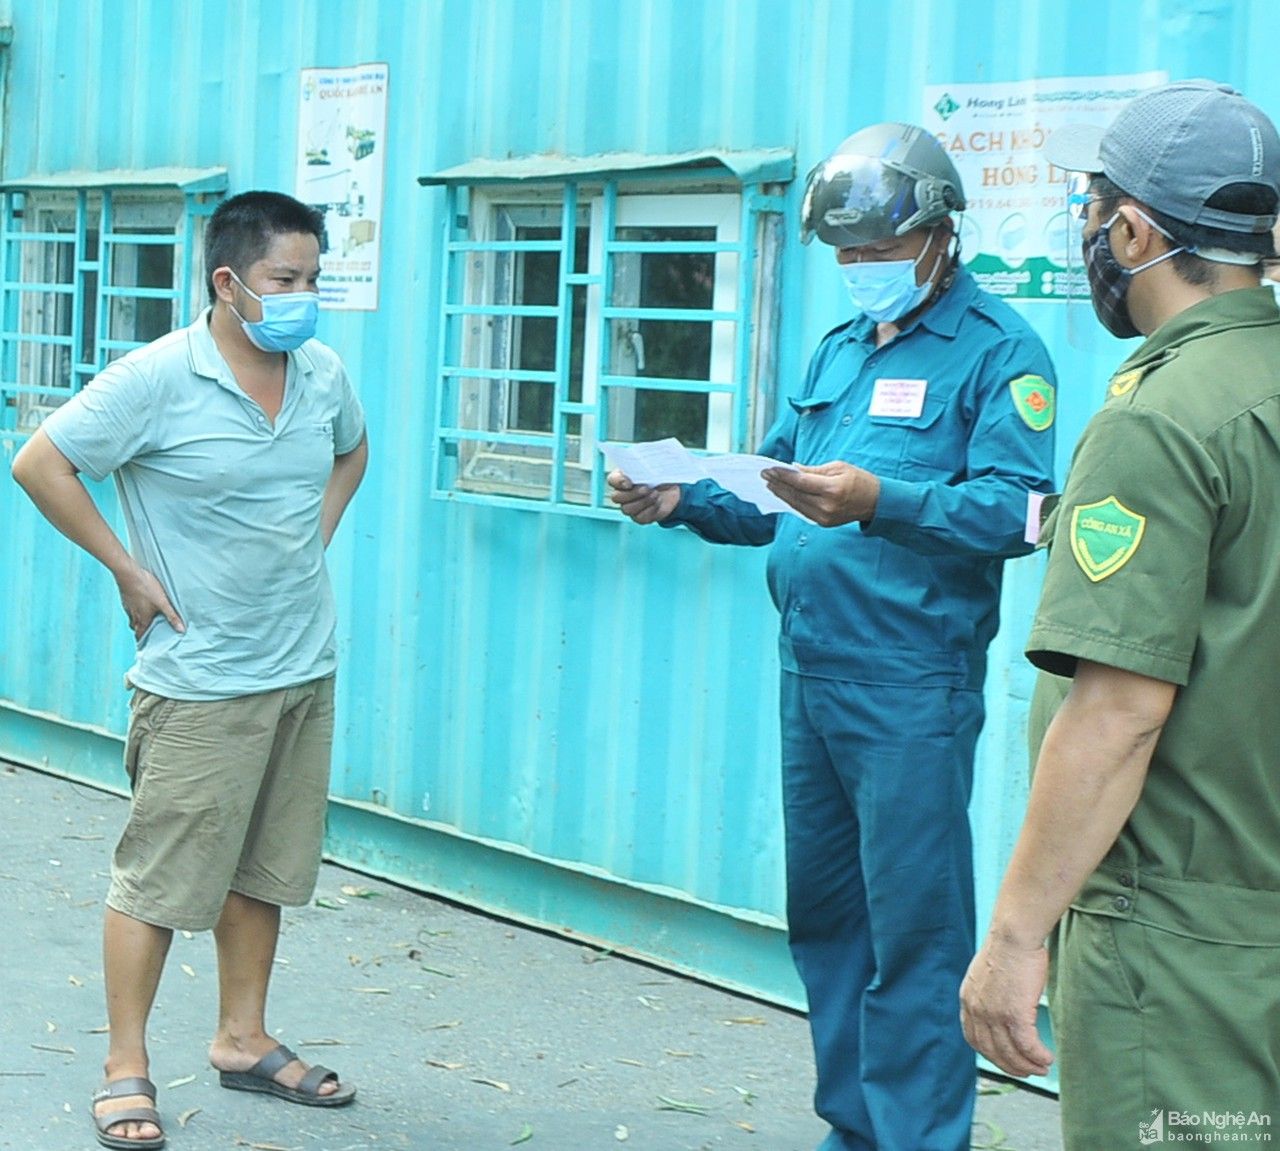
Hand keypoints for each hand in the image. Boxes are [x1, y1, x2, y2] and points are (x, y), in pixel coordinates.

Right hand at [115, 562, 184, 640]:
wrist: (128, 574)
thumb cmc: (146, 588)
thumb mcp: (163, 603)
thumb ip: (172, 616)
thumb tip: (181, 630)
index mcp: (142, 619)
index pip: (140, 635)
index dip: (143, 641)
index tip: (146, 646)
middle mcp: (133, 615)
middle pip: (136, 628)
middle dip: (141, 632)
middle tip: (147, 634)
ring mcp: (128, 606)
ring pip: (132, 618)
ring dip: (138, 621)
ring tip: (145, 620)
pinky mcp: (126, 597)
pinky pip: (130, 608)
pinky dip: (135, 610)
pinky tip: (140, 605)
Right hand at [608, 470, 680, 524]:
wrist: (671, 491)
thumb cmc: (659, 476)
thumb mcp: (655, 466)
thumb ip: (647, 463)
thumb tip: (647, 460)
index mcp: (622, 478)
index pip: (612, 480)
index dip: (618, 482)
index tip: (629, 482)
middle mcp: (622, 494)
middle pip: (616, 497)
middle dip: (632, 493)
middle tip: (646, 488)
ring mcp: (629, 507)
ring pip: (627, 509)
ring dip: (643, 502)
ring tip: (656, 494)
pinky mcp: (639, 517)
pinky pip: (640, 517)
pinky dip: (651, 509)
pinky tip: (658, 502)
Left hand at [762, 461, 879, 526]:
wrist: (875, 502)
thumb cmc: (859, 480)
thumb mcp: (838, 467)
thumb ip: (813, 470)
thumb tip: (793, 469)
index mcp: (832, 489)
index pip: (800, 481)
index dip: (782, 475)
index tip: (769, 469)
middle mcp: (826, 506)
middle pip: (795, 494)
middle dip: (778, 484)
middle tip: (764, 475)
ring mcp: (824, 517)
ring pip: (796, 504)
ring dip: (781, 494)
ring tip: (770, 484)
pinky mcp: (823, 523)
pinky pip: (802, 511)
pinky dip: (791, 502)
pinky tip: (783, 494)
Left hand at [959, 934, 1053, 1077]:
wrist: (1013, 936)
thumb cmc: (1007, 949)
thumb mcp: (986, 974)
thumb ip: (988, 994)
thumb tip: (1000, 1005)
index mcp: (968, 999)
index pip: (973, 1038)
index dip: (989, 1053)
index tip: (1003, 1059)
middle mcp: (977, 1010)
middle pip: (991, 1051)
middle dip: (1010, 1065)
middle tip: (1027, 1070)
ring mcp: (994, 1014)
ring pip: (1010, 1052)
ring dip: (1027, 1065)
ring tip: (1042, 1068)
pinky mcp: (1015, 1014)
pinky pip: (1027, 1046)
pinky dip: (1038, 1056)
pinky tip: (1047, 1058)